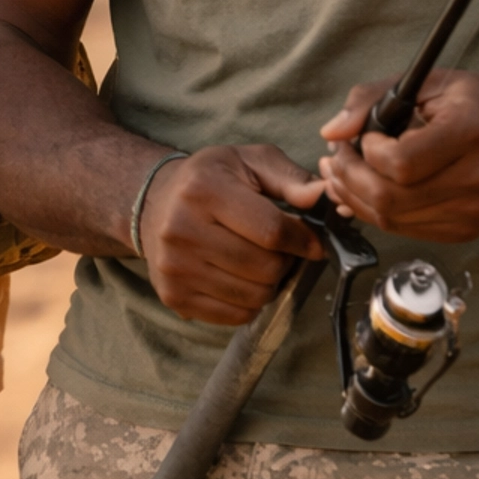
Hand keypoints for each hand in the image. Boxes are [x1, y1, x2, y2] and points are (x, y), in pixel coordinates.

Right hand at [138, 145, 325, 324]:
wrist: (155, 204)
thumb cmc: (211, 181)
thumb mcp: (249, 162)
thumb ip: (290, 178)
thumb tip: (322, 195)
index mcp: (203, 190)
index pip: (271, 230)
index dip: (303, 240)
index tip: (312, 243)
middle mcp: (181, 229)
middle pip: (265, 268)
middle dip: (285, 261)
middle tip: (280, 250)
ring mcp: (175, 267)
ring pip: (254, 296)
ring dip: (269, 283)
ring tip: (259, 261)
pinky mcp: (174, 295)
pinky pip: (236, 315)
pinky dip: (250, 301)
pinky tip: (240, 277)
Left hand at [316, 68, 478, 243]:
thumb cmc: (478, 104)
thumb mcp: (429, 81)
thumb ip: (372, 98)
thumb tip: (332, 132)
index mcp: (470, 132)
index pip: (402, 163)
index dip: (369, 154)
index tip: (364, 139)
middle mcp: (477, 178)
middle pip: (391, 199)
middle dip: (349, 179)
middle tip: (335, 159)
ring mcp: (474, 211)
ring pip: (393, 220)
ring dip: (355, 198)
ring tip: (342, 174)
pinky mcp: (467, 230)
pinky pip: (406, 230)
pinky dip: (377, 213)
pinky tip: (365, 192)